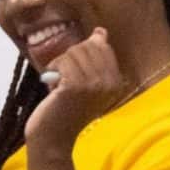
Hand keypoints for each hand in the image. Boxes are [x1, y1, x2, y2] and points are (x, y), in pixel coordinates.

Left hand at [24, 27, 126, 155]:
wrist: (53, 137)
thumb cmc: (65, 108)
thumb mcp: (86, 82)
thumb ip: (95, 59)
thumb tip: (100, 32)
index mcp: (116, 83)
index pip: (102, 47)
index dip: (82, 51)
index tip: (74, 70)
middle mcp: (110, 84)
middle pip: (88, 46)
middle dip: (70, 56)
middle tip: (64, 77)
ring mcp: (94, 85)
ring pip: (74, 52)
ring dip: (60, 64)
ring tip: (59, 82)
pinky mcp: (75, 87)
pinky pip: (63, 61)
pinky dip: (53, 69)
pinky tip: (53, 84)